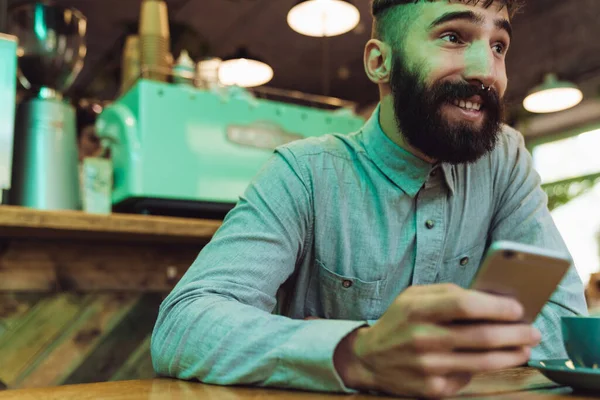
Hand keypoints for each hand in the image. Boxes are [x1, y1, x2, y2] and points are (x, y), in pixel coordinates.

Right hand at [333, 284, 540, 397]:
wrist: (369, 359)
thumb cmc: (398, 321)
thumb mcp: (412, 297)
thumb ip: (446, 293)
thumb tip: (489, 297)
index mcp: (416, 310)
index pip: (465, 305)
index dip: (496, 306)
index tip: (518, 307)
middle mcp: (421, 339)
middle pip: (482, 336)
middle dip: (515, 333)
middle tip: (533, 331)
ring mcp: (427, 367)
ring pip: (483, 362)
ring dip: (511, 355)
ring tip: (524, 348)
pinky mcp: (432, 389)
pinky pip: (469, 378)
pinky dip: (483, 369)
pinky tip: (490, 361)